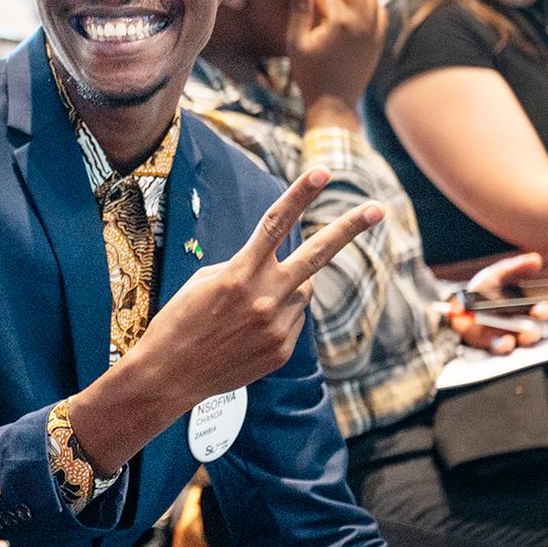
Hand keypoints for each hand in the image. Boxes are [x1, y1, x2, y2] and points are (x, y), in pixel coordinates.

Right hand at [129, 169, 383, 410]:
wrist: (169, 375)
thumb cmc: (179, 320)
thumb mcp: (205, 281)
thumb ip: (247, 267)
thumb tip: (282, 268)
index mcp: (239, 273)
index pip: (275, 224)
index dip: (300, 195)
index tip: (322, 172)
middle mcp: (264, 297)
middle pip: (317, 255)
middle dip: (348, 228)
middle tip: (378, 209)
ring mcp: (277, 326)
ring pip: (302, 291)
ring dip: (286, 288)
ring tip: (248, 308)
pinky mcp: (282, 349)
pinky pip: (293, 321)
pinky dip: (277, 319)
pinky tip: (247, 332)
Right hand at [287, 0, 383, 118]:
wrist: (334, 102)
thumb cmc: (309, 74)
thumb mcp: (296, 42)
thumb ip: (300, 10)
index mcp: (338, 20)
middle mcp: (361, 21)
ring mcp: (373, 30)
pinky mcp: (379, 40)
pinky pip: (381, 11)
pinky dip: (370, 5)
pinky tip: (357, 12)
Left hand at [450, 253, 547, 352]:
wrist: (458, 304)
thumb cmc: (483, 290)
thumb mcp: (497, 275)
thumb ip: (516, 267)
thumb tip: (535, 259)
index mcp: (529, 306)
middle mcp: (524, 322)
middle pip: (544, 324)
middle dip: (545, 318)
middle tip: (541, 312)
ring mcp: (511, 334)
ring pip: (527, 339)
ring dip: (531, 335)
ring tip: (529, 331)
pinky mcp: (494, 343)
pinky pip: (503, 348)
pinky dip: (506, 345)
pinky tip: (507, 340)